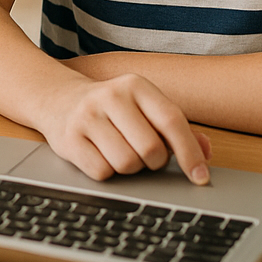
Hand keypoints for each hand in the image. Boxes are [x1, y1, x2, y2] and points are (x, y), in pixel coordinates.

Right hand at [37, 73, 211, 184]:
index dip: (189, 152)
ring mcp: (86, 117)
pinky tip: (99, 155)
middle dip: (153, 161)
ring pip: (127, 164)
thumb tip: (205, 152)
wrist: (56, 98)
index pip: (171, 121)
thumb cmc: (111, 108)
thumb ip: (175, 128)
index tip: (200, 176)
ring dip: (129, 168)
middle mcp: (110, 96)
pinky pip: (102, 172)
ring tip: (118, 151)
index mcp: (135, 85)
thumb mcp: (143, 107)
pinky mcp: (68, 139)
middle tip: (143, 154)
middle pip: (151, 150)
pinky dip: (106, 172)